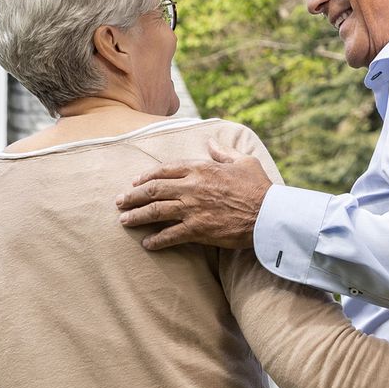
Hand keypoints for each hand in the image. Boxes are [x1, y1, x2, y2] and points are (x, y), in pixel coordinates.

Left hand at [115, 141, 271, 250]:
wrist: (269, 214)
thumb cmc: (259, 187)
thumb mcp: (243, 161)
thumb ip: (223, 152)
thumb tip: (211, 142)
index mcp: (201, 168)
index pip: (165, 169)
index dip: (146, 176)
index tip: (134, 182)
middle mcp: (192, 187)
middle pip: (154, 189)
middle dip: (133, 196)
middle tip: (119, 202)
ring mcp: (193, 209)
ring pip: (156, 211)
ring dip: (137, 216)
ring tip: (124, 221)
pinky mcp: (198, 230)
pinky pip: (171, 235)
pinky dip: (157, 241)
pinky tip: (147, 244)